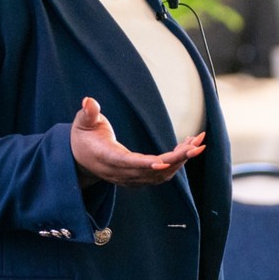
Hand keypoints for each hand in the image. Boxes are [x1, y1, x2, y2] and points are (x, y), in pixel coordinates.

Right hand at [70, 96, 204, 187]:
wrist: (80, 160)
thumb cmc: (83, 137)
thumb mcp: (82, 123)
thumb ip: (88, 113)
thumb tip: (88, 101)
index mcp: (106, 158)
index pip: (128, 163)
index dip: (146, 164)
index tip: (164, 161)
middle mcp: (121, 172)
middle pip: (153, 170)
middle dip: (177, 158)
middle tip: (198, 144)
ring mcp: (131, 178)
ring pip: (161, 174)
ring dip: (181, 160)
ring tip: (198, 142)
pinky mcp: (139, 178)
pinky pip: (161, 174)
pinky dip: (177, 163)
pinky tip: (187, 147)